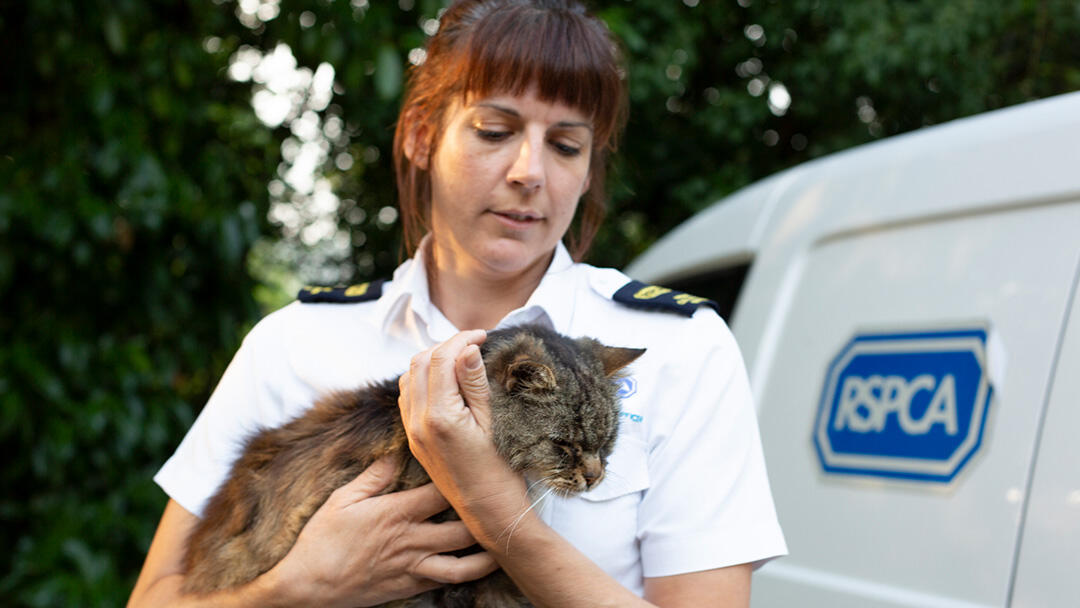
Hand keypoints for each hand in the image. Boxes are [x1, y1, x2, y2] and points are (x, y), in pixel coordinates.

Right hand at [267, 455, 497, 607]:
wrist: (309, 588)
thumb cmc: (321, 541)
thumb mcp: (341, 499)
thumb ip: (372, 477)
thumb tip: (393, 453)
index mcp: (396, 512)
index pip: (443, 492)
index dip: (466, 479)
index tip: (483, 466)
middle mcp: (411, 540)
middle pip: (462, 528)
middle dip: (486, 517)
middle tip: (507, 504)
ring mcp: (413, 567)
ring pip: (463, 564)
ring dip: (487, 555)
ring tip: (505, 542)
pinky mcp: (410, 586)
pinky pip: (446, 582)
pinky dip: (466, 575)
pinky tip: (479, 566)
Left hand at [397, 330, 530, 545]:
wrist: (488, 513)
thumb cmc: (499, 472)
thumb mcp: (494, 423)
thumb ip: (475, 383)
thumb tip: (467, 348)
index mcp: (440, 415)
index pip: (440, 359)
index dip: (461, 339)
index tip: (484, 335)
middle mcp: (418, 422)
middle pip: (420, 363)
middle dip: (445, 346)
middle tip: (473, 344)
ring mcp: (413, 432)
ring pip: (409, 378)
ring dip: (431, 361)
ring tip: (460, 360)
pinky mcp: (414, 440)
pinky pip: (408, 398)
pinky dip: (422, 380)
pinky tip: (445, 382)